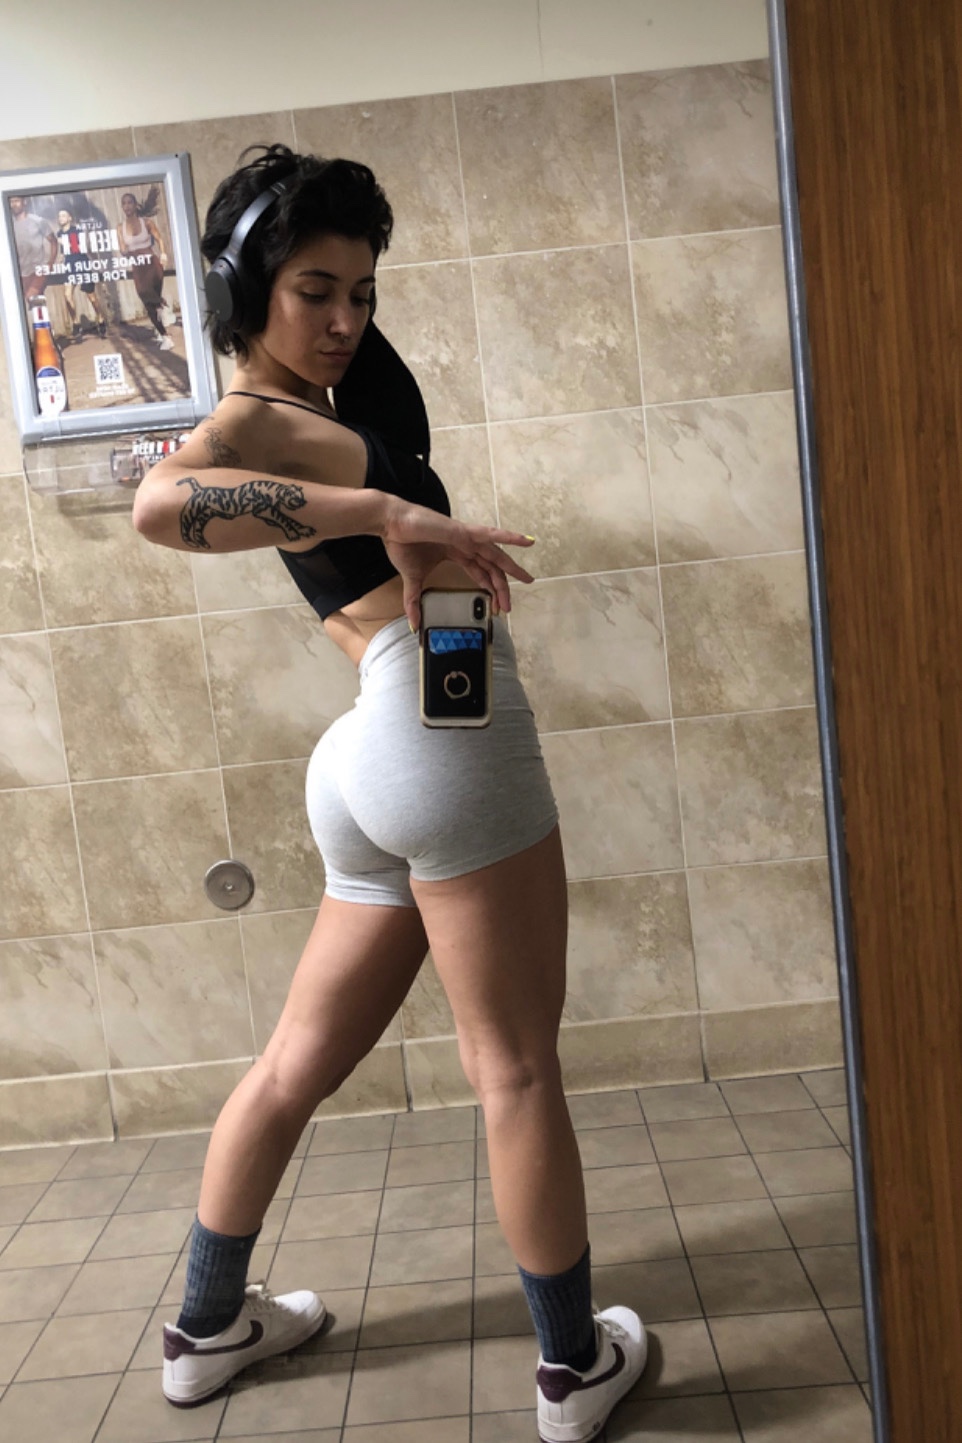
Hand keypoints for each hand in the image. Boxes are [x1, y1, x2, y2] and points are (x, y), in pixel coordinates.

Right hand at [380, 498, 534, 629]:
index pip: (480, 574)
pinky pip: (491, 534)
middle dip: (501, 588)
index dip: (489, 591)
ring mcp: (467, 536)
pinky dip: (509, 537)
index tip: (496, 609)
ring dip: (511, 568)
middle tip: (508, 608)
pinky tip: (526, 541)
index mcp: (456, 553)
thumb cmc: (401, 544)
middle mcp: (465, 545)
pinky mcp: (463, 531)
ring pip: (495, 554)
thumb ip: (414, 602)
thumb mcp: (412, 579)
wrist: (390, 525)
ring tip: (527, 579)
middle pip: (491, 568)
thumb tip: (413, 626)